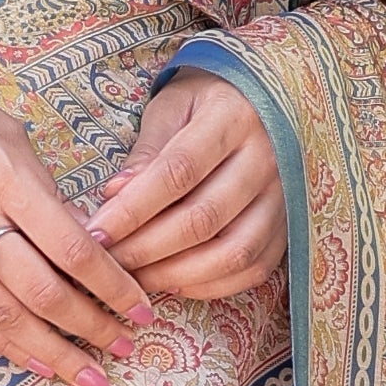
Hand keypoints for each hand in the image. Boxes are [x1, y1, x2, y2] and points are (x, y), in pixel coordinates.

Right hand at [0, 43, 150, 385]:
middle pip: (44, 293)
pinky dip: (5, 344)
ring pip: (5, 318)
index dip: (113, 287)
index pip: (72, 249)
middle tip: (128, 347)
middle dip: (92, 327)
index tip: (143, 306)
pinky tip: (35, 362)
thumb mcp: (4, 130)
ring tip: (90, 377)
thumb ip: (42, 188)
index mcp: (4, 178)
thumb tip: (80, 238)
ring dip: (54, 353)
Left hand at [92, 71, 285, 304]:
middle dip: (147, 249)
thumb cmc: (204, 101)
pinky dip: (211, 286)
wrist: (262, 99)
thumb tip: (114, 197)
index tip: (97, 233)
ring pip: (232, 253)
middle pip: (203, 218)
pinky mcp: (288, 224)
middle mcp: (267, 158)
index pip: (178, 172)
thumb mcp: (170, 107)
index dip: (133, 209)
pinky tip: (174, 282)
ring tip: (136, 278)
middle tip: (108, 264)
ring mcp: (284, 196)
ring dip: (178, 274)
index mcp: (232, 117)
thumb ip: (146, 152)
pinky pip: (253, 269)